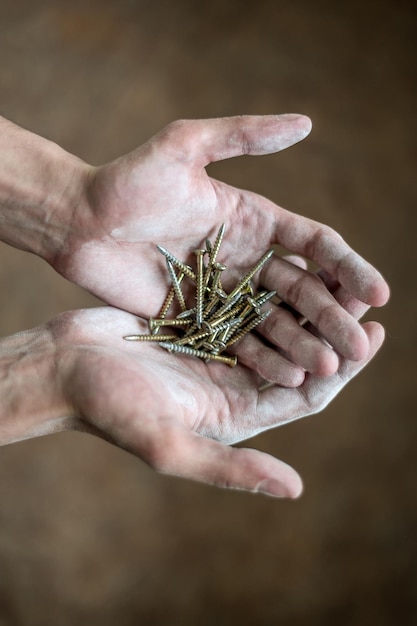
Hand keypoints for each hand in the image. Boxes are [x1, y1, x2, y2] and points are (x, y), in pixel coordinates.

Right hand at [52, 296, 384, 497]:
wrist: (62, 368)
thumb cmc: (109, 409)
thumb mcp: (169, 444)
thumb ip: (230, 468)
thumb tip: (295, 489)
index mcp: (234, 416)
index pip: (306, 396)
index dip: (344, 370)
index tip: (375, 338)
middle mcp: (231, 384)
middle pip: (297, 357)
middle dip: (332, 330)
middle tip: (365, 298)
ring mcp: (215, 351)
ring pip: (274, 327)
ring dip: (305, 305)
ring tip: (337, 275)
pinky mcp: (196, 323)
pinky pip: (243, 305)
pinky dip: (267, 288)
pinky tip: (286, 263)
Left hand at [55, 115, 388, 385]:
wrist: (78, 222)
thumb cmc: (126, 180)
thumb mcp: (183, 146)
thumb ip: (242, 137)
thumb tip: (307, 124)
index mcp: (256, 218)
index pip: (316, 245)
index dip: (349, 268)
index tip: (377, 294)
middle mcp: (249, 257)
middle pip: (304, 289)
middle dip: (335, 315)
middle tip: (362, 345)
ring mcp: (226, 291)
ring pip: (277, 320)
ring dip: (306, 342)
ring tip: (333, 369)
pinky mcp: (200, 317)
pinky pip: (239, 339)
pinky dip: (265, 357)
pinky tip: (289, 377)